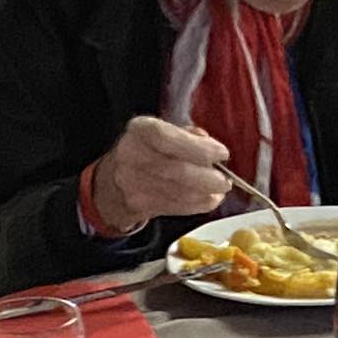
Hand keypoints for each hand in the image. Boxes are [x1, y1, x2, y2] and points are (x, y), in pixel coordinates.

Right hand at [87, 112, 236, 237]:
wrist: (112, 181)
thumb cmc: (146, 151)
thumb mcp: (162, 132)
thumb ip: (187, 135)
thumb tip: (210, 146)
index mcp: (141, 130)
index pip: (169, 139)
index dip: (199, 148)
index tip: (222, 154)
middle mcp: (132, 154)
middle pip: (177, 170)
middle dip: (209, 178)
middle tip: (225, 180)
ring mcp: (133, 182)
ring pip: (179, 192)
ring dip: (206, 194)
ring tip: (218, 191)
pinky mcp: (138, 204)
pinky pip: (176, 207)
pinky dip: (197, 205)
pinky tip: (207, 200)